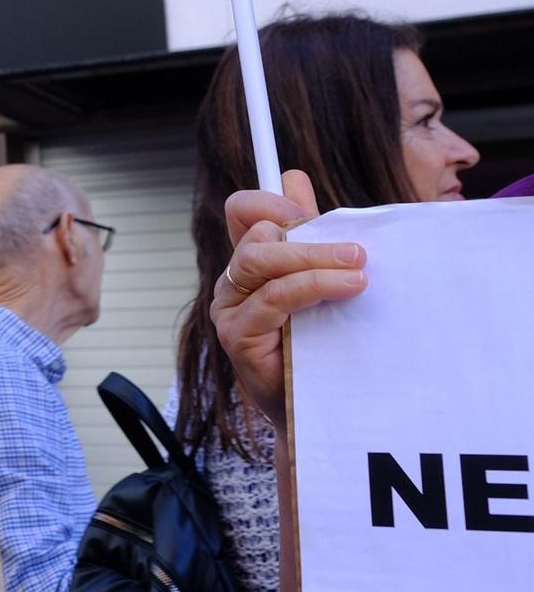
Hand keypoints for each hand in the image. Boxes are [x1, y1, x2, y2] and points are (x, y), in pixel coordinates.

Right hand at [210, 169, 368, 425]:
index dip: (269, 200)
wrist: (320, 413)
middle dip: (307, 232)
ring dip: (314, 259)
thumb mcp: (321, 280)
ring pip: (260, 259)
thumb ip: (309, 233)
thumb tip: (293, 178)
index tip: (307, 209)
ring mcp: (231, 308)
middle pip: (256, 231)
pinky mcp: (238, 335)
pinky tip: (347, 289)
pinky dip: (312, 287)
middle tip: (358, 251)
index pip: (243, 211)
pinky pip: (273, 298)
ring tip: (359, 270)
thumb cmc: (322, 347)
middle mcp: (234, 281)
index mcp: (251, 262)